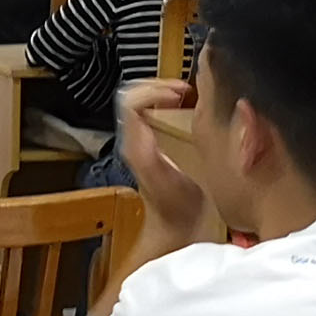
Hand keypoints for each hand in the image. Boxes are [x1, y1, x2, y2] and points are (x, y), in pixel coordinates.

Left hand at [117, 79, 210, 240]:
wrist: (176, 230)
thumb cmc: (179, 210)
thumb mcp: (171, 182)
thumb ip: (156, 154)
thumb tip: (151, 127)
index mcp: (135, 145)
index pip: (130, 101)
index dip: (155, 90)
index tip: (180, 93)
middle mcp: (133, 141)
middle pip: (133, 94)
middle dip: (159, 85)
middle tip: (184, 89)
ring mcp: (140, 142)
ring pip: (141, 100)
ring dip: (162, 91)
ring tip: (185, 94)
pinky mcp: (150, 144)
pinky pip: (151, 110)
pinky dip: (167, 102)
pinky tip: (184, 107)